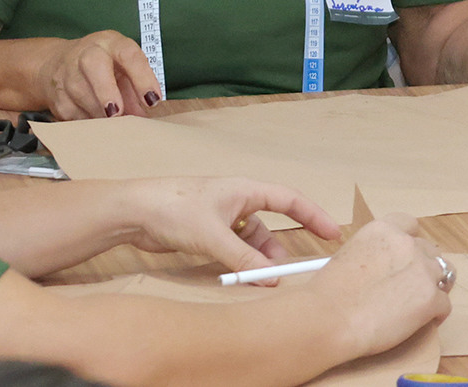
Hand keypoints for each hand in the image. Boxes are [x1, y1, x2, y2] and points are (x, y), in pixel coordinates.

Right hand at [35, 30, 159, 118]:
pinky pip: (72, 113)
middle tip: (118, 113)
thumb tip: (143, 115)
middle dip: (107, 91)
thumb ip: (136, 88)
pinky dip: (87, 121)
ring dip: (100, 113)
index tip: (152, 99)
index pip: (129, 54)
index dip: (142, 77)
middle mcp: (87, 53)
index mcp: (111, 43)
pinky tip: (94, 119)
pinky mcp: (56, 95)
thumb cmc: (103, 66)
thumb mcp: (123, 67)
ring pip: (81, 94)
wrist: (57, 64)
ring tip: (113, 121)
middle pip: (94, 65)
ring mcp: (67, 72)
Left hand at [116, 177, 339, 272]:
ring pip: (252, 239)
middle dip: (282, 247)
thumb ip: (243, 258)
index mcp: (245, 189)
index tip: (332, 233)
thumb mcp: (213, 236)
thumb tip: (271, 277)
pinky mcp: (208, 231)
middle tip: (295, 268)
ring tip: (264, 278)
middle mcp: (237, 200)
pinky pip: (235, 247)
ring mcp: (222, 216)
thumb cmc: (174, 208)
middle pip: (271, 224)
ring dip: (259, 258)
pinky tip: (242, 275)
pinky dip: (242, 261)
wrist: (135, 211)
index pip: (289, 200)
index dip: (314, 215)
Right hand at [308, 214, 453, 359]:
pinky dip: (436, 314)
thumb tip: (380, 269)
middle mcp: (406, 243)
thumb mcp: (347, 256)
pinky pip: (445, 305)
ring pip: (444, 274)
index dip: (410, 242)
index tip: (406, 257)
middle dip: (423, 267)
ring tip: (422, 303)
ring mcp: (422, 270)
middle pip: (429, 250)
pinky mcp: (431, 298)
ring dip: (434, 286)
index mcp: (382, 230)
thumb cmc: (328, 294)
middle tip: (411, 287)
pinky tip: (424, 322)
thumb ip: (372, 254)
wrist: (330, 319)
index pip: (409, 225)